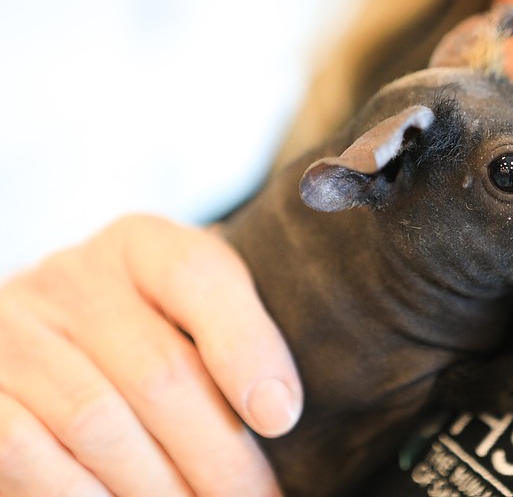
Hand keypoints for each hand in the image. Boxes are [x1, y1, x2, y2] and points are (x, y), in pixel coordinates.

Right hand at [0, 214, 302, 495]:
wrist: (62, 345)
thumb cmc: (152, 334)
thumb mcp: (196, 313)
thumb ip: (238, 336)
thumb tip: (276, 410)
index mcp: (141, 245)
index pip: (197, 276)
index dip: (246, 349)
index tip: (281, 417)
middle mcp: (72, 278)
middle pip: (160, 371)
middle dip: (218, 454)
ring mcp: (14, 333)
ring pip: (98, 421)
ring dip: (159, 487)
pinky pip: (26, 451)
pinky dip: (84, 495)